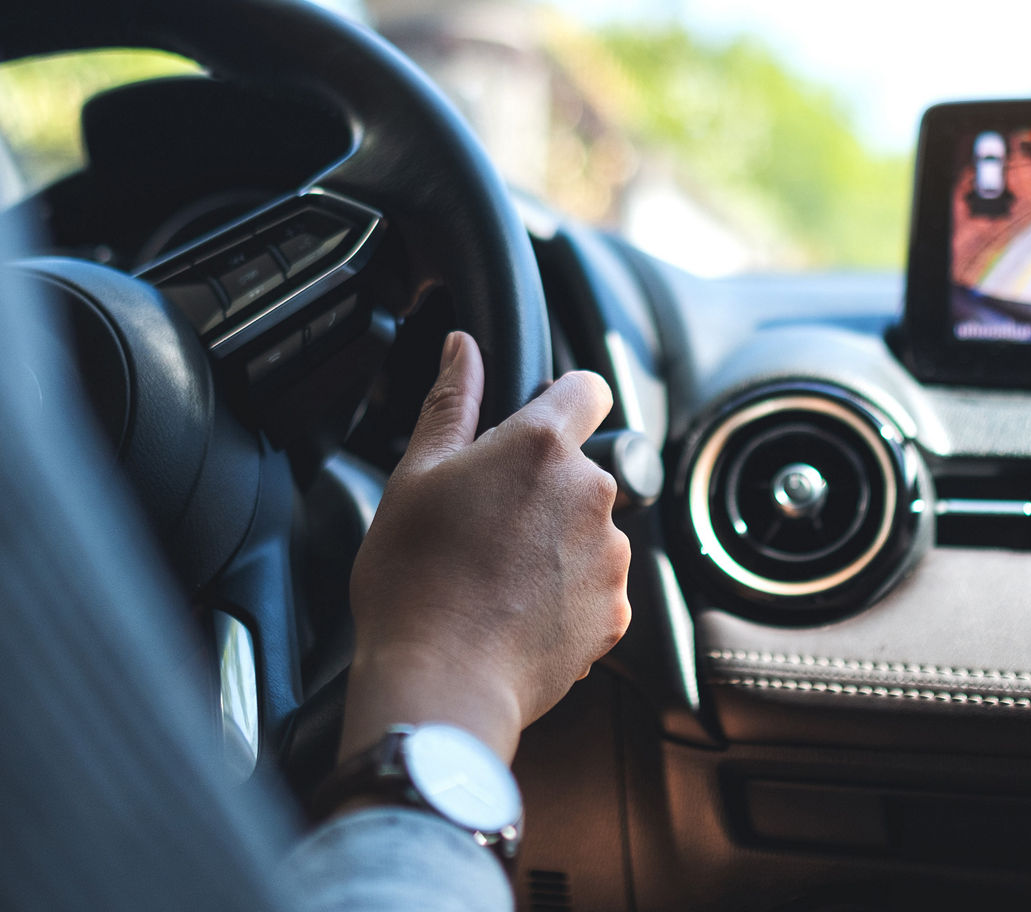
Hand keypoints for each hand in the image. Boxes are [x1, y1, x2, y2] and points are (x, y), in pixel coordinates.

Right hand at [340, 331, 630, 763]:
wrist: (441, 682)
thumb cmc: (413, 580)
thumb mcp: (415, 476)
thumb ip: (450, 402)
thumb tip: (462, 347)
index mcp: (541, 446)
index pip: (587, 388)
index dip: (564, 397)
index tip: (539, 419)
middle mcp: (591, 493)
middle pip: (580, 468)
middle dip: (542, 487)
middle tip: (484, 524)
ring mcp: (609, 556)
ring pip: (588, 529)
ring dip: (555, 542)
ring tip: (496, 577)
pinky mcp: (616, 612)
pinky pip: (595, 586)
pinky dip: (566, 594)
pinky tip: (516, 612)